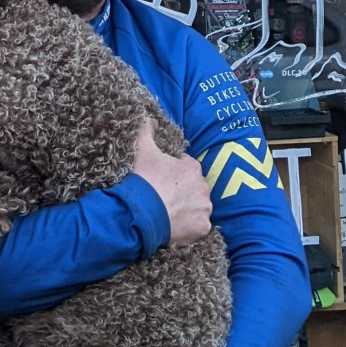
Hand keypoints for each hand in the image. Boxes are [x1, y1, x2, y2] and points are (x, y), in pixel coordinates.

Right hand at [132, 121, 212, 246]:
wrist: (141, 213)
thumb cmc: (144, 180)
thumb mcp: (142, 150)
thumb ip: (146, 130)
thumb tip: (150, 118)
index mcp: (192, 168)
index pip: (187, 167)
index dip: (174, 173)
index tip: (162, 179)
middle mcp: (203, 187)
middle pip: (195, 188)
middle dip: (183, 192)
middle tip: (165, 197)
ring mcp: (204, 208)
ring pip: (199, 207)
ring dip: (188, 209)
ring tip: (169, 213)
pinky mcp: (202, 228)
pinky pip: (199, 227)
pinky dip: (190, 227)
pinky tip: (175, 226)